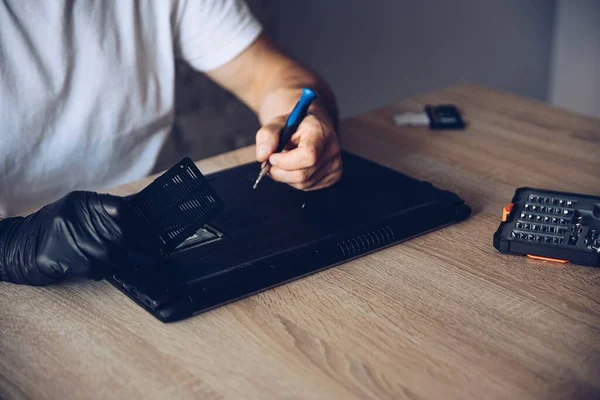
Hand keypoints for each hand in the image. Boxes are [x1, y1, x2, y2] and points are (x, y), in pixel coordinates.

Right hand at [0, 191, 156, 285]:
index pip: (122, 209)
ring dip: (122, 260)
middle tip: (152, 252)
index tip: (156, 233)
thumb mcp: (79, 209)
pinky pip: (98, 269)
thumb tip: (142, 209)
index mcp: (83, 202)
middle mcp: (77, 218)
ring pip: (112, 254)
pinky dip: (104, 270)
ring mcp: (71, 239)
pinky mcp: (66, 261)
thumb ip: (107, 209)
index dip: (141, 222)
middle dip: (139, 246)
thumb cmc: (57, 227)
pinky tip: (101, 265)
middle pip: (122, 234)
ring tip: (124, 260)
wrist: (22, 246)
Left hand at [255, 109, 341, 190]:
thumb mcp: (277, 123)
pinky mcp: (334, 176)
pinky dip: (295, 180)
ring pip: (303, 184)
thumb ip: (266, 136)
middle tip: (270, 163)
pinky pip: (308, 187)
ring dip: (286, 176)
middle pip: (302, 175)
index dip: (285, 161)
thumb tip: (262, 156)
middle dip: (279, 172)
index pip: (307, 156)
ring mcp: (335, 164)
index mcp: (320, 132)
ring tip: (284, 161)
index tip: (272, 157)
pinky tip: (295, 166)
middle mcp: (332, 149)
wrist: (313, 125)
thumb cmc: (295, 125)